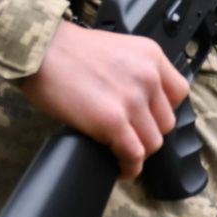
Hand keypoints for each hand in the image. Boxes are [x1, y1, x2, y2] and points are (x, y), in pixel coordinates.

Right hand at [21, 22, 187, 179]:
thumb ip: (137, 72)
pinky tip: (122, 168)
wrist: (37, 48)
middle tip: (130, 136)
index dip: (163, 110)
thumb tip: (143, 105)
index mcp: (151, 56)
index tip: (150, 118)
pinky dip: (130, 166)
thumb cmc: (65, 49)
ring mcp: (132, 100)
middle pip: (166, 122)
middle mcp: (148, 77)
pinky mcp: (112, 121)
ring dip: (138, 151)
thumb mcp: (116, 49)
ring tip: (123, 153)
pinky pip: (134, 154)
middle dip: (148, 132)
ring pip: (153, 142)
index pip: (179, 93)